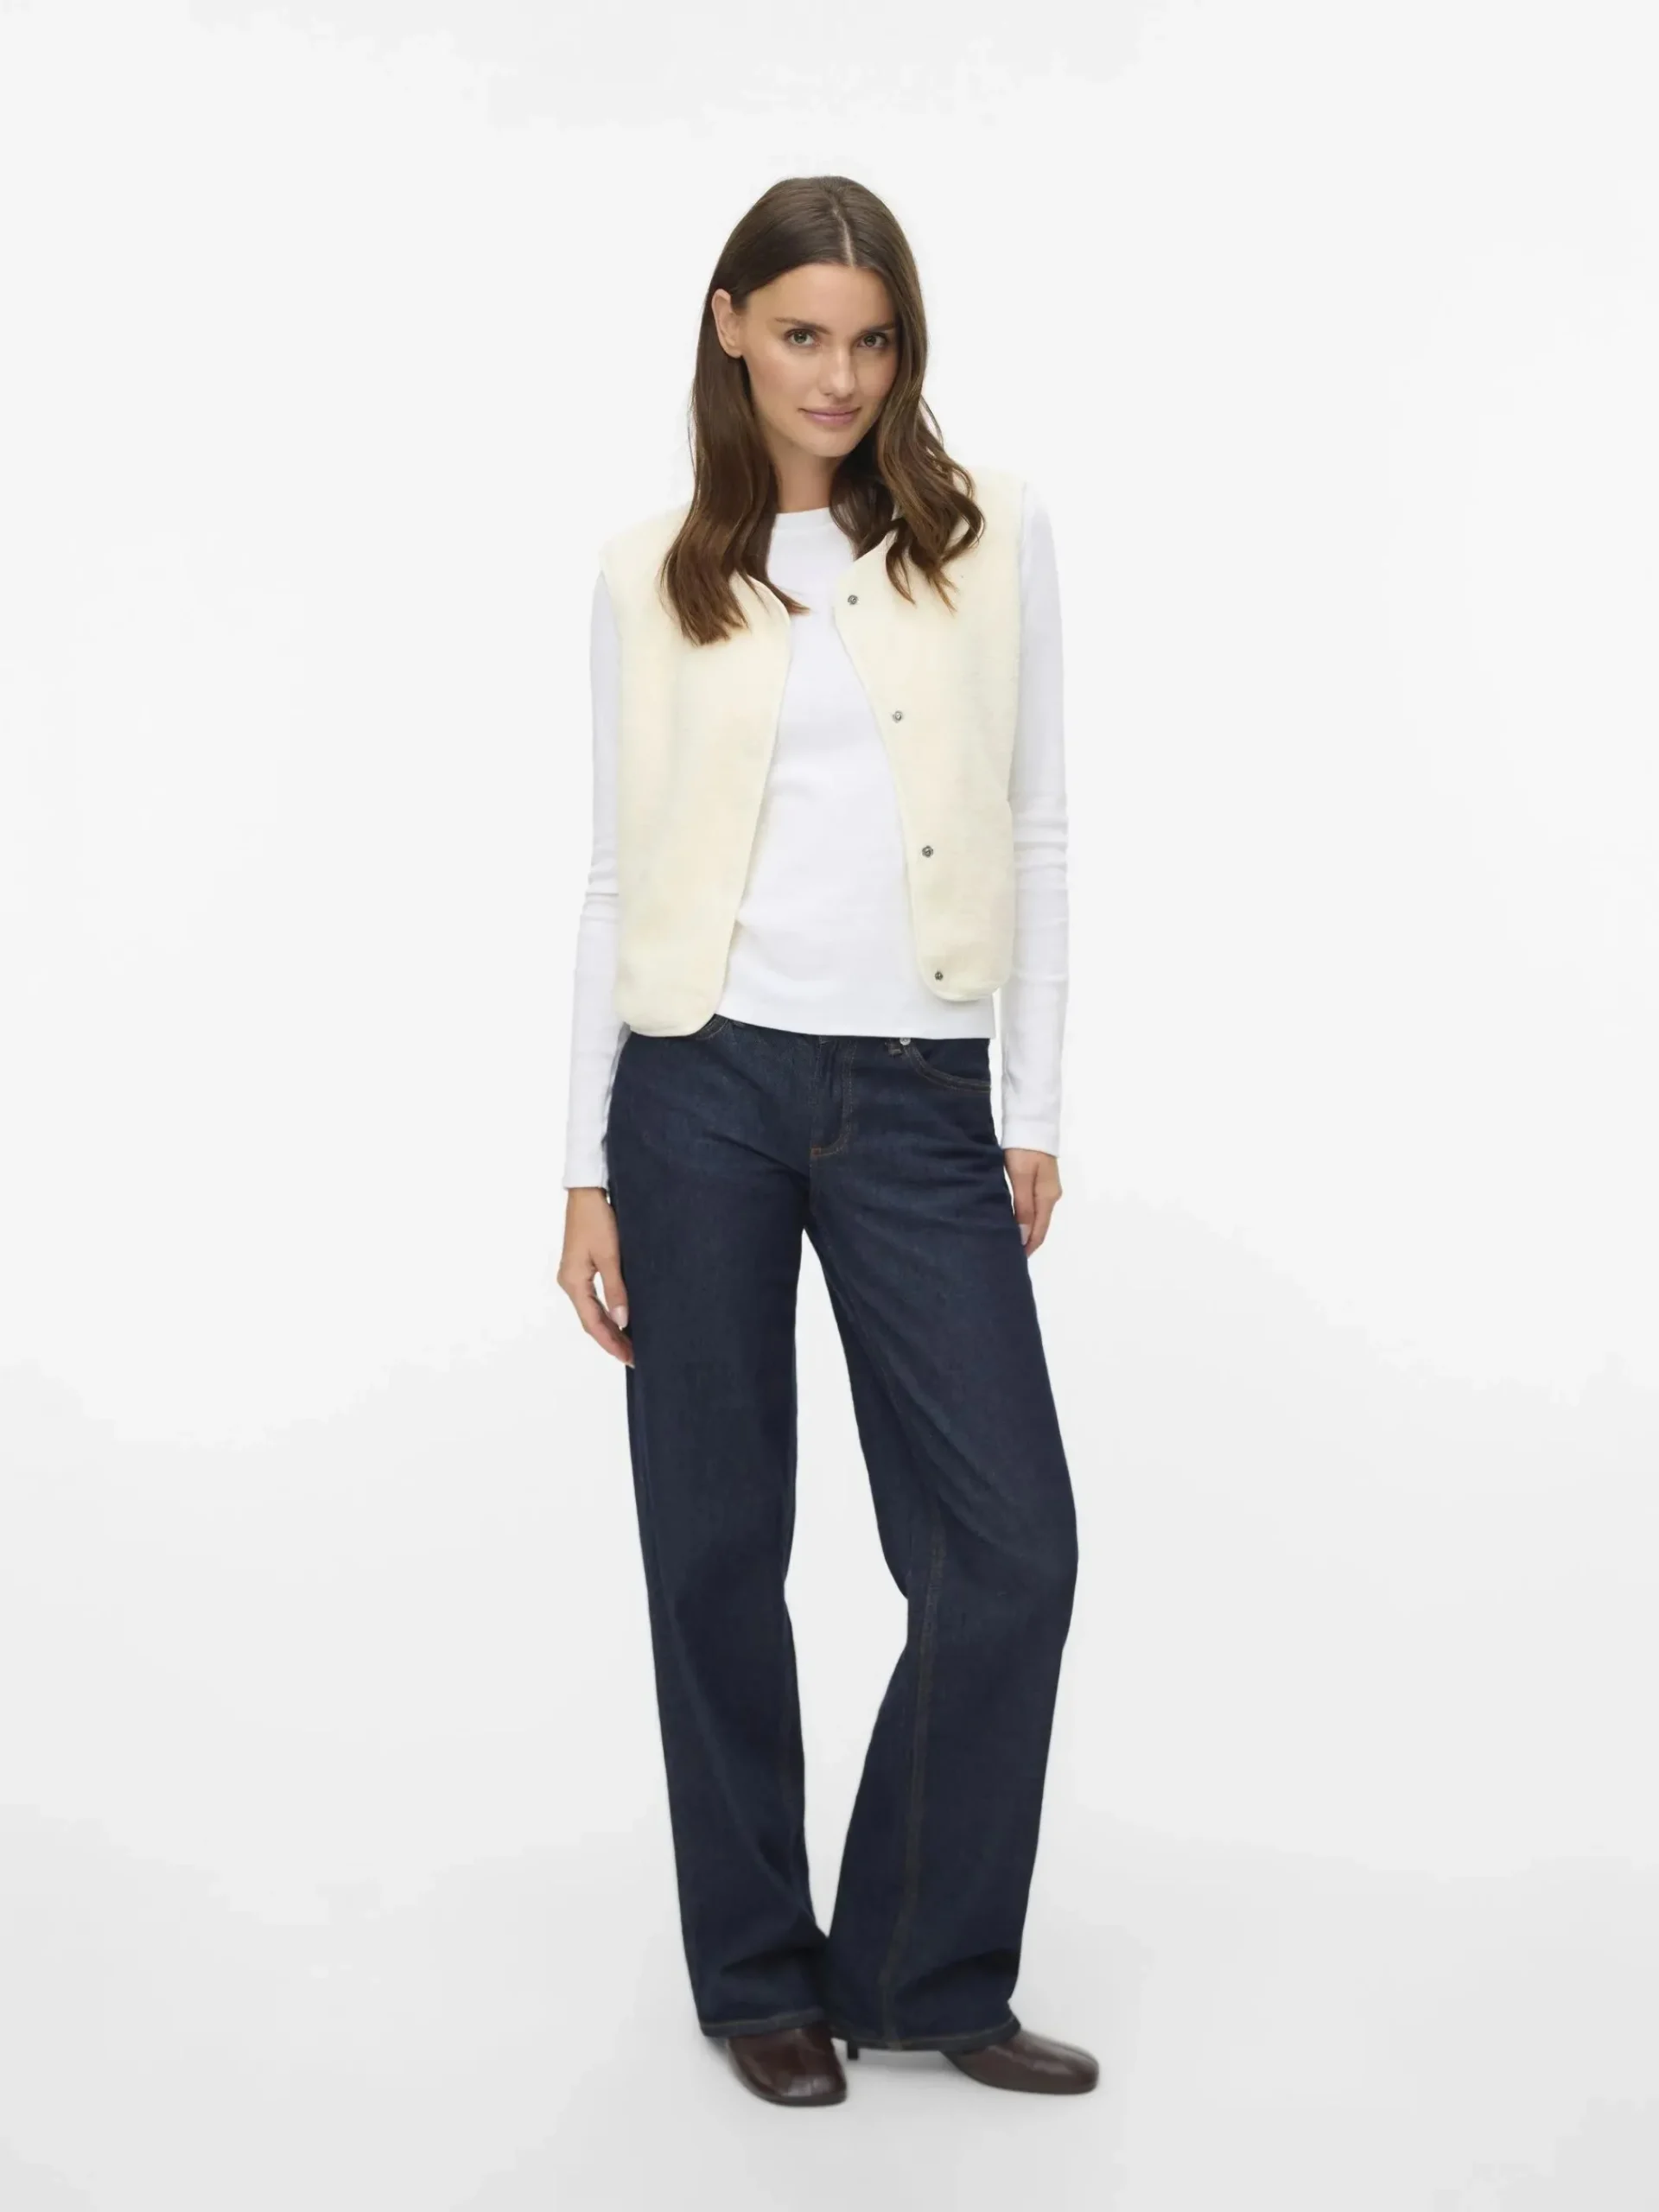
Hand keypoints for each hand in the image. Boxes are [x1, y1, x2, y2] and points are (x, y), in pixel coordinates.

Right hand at [558, 1187, 633, 1364]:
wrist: (587, 1192)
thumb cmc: (597, 1219)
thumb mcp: (610, 1256)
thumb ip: (617, 1290)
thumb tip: (622, 1321)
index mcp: (573, 1282)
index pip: (592, 1323)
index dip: (611, 1343)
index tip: (629, 1358)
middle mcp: (570, 1282)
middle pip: (591, 1321)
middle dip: (612, 1340)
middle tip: (635, 1357)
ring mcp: (574, 1275)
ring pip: (592, 1311)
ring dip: (610, 1328)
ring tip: (630, 1343)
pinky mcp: (581, 1267)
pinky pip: (593, 1298)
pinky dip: (607, 1312)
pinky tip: (621, 1319)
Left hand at [1004, 1148, 1060, 1254]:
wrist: (1032, 1119)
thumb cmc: (1023, 1149)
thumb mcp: (1021, 1178)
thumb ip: (1023, 1207)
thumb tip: (1025, 1238)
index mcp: (1048, 1197)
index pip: (1040, 1231)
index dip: (1028, 1247)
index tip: (1013, 1261)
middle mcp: (1051, 1195)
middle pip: (1040, 1226)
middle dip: (1027, 1241)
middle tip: (1007, 1254)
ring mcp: (1047, 1187)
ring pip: (1037, 1216)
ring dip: (1026, 1230)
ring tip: (1008, 1240)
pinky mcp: (1041, 1179)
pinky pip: (1034, 1205)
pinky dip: (1026, 1217)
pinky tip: (1015, 1220)